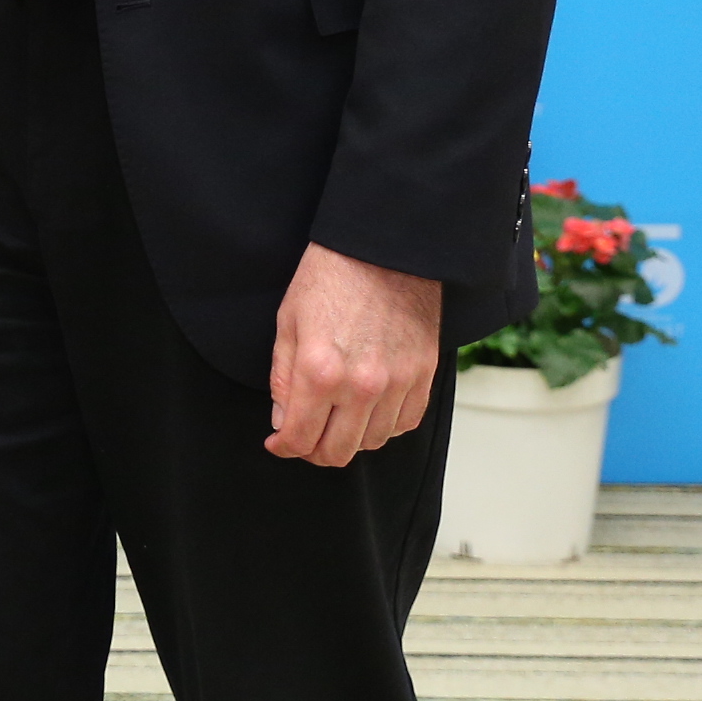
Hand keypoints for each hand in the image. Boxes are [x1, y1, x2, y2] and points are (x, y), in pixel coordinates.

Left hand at [265, 242, 441, 466]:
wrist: (383, 249)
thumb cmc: (330, 277)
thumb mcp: (288, 322)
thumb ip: (282, 378)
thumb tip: (282, 421)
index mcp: (319, 371)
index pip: (300, 437)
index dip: (284, 446)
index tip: (278, 442)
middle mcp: (360, 386)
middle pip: (337, 452)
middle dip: (313, 451)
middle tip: (304, 436)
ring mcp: (397, 384)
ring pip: (372, 443)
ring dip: (350, 438)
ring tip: (336, 419)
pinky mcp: (424, 377)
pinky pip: (405, 424)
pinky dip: (384, 425)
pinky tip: (368, 409)